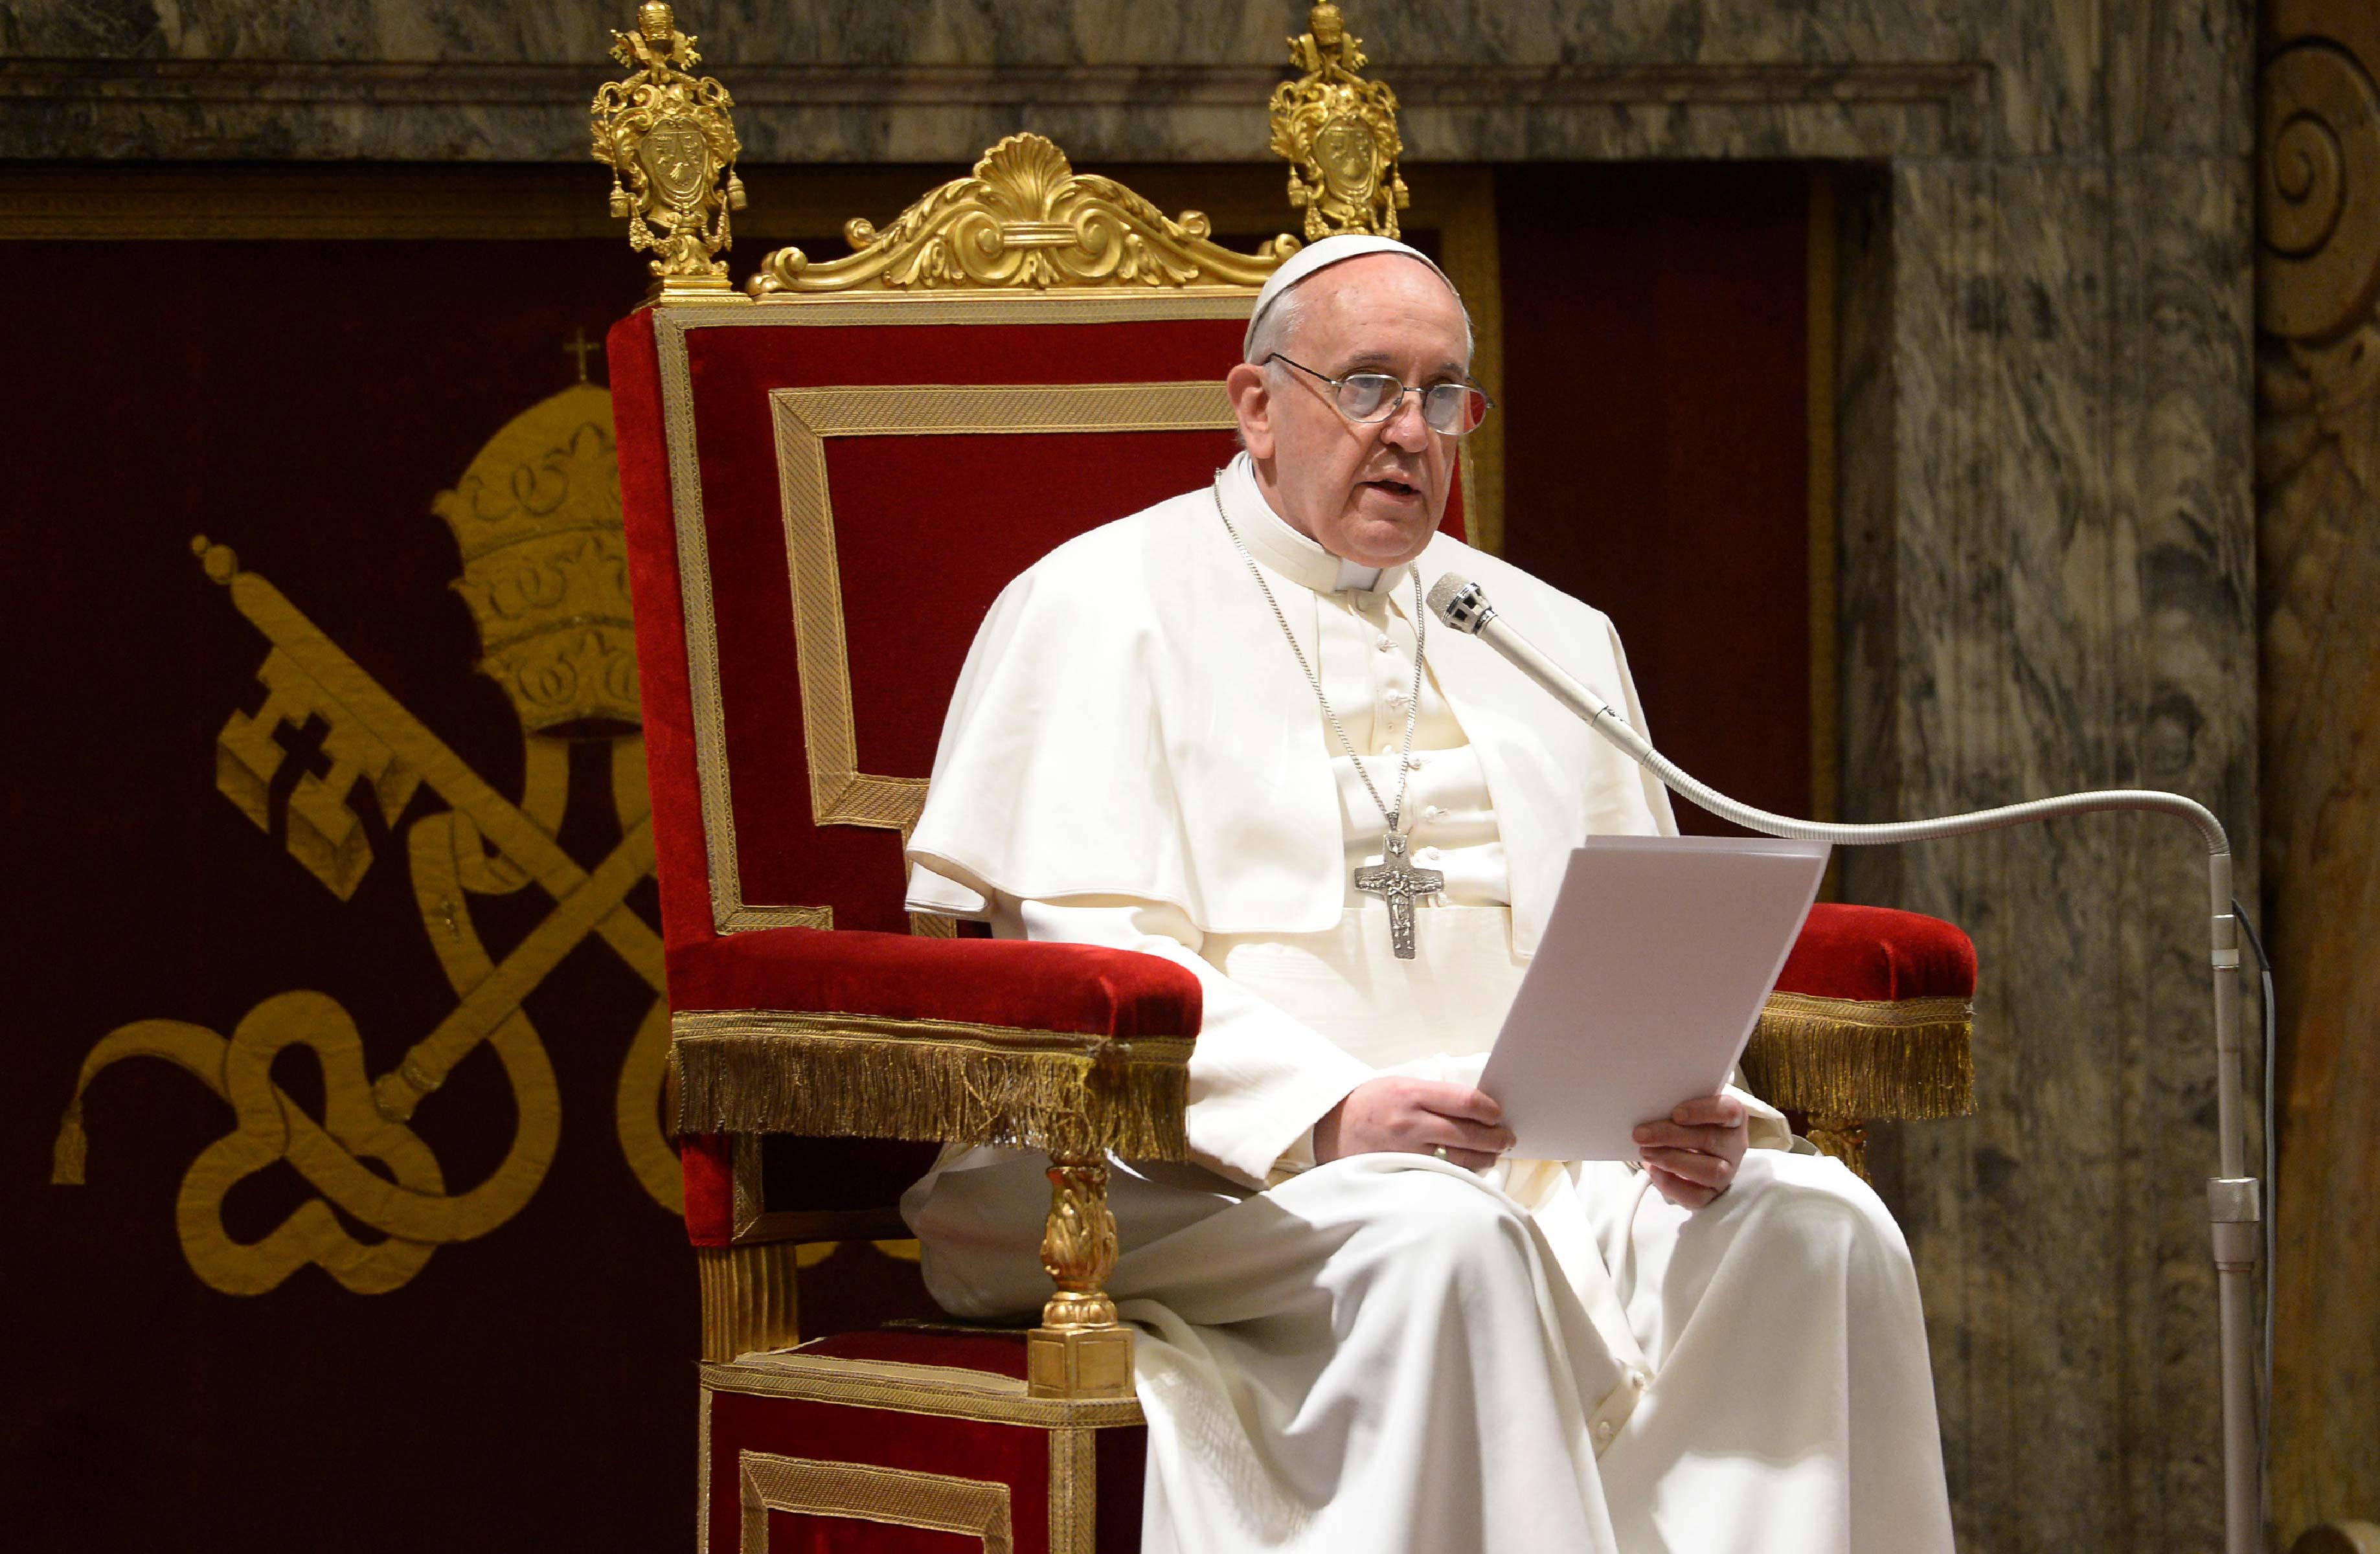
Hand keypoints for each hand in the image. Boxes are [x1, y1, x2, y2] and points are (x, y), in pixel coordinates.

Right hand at [1313, 1078, 1514, 1170]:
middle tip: (1507, 1138)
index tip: (1498, 1114)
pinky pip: (1442, 1175)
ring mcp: (1407, 1151)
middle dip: (1495, 1137)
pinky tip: (1470, 1170)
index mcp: (1411, 1094)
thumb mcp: (1399, 1086)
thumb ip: (1434, 1095)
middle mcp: (1411, 1123)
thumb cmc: (1369, 1104)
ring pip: (1459, 1159)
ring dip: (1483, 1157)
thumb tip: (1476, 1106)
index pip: (1465, 1101)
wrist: (1329, 1127)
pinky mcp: (1403, 1172)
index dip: (1490, 1109)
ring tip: (1493, 1154)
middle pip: (1468, 1133)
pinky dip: (1460, 1173)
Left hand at [1634, 1093, 1748, 1208]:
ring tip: (1646, 1152)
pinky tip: (1653, 1171)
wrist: (1687, 1149)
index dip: (1703, 1111)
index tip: (1676, 1113)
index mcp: (1732, 1117)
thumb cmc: (1687, 1123)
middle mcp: (1735, 1145)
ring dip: (1672, 1160)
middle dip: (1671, 1136)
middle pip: (1710, 1140)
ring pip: (1709, 1171)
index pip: (1729, 1111)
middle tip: (1641, 1134)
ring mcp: (1727, 1171)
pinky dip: (1671, 1184)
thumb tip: (1647, 1105)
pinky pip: (1697, 1196)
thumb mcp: (1685, 1109)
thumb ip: (1674, 1104)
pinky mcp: (1713, 1193)